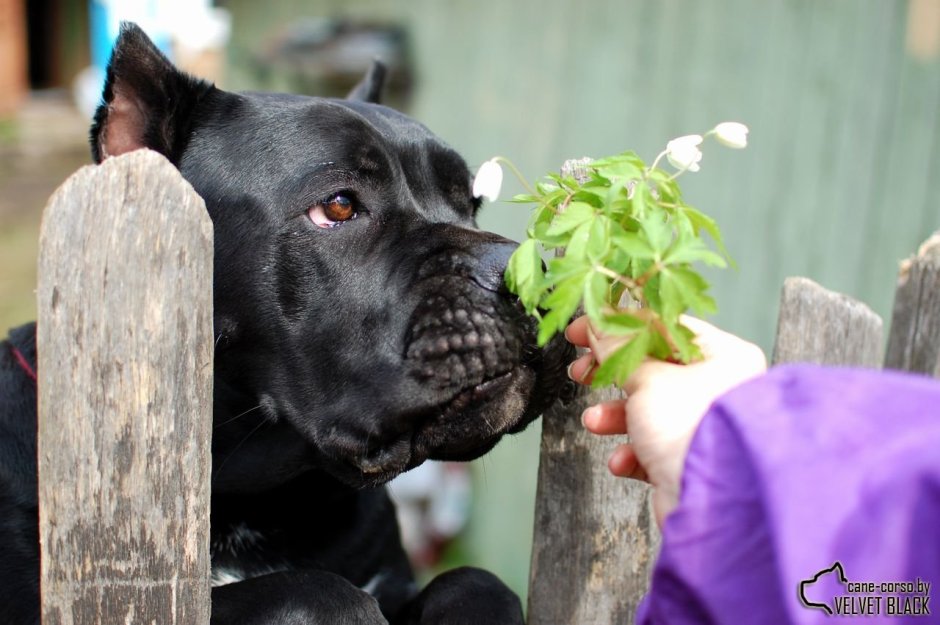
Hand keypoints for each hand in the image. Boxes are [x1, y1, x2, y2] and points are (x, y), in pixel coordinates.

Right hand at [565, 315, 766, 525]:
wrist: (710, 502)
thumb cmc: (689, 429)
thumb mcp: (645, 376)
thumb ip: (617, 347)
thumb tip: (596, 321)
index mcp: (722, 356)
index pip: (664, 328)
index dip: (619, 326)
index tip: (585, 329)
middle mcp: (718, 388)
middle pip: (652, 369)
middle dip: (611, 374)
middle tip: (581, 372)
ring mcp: (702, 425)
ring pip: (648, 410)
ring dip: (615, 416)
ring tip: (594, 421)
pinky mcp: (689, 459)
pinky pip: (652, 446)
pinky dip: (632, 451)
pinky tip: (622, 459)